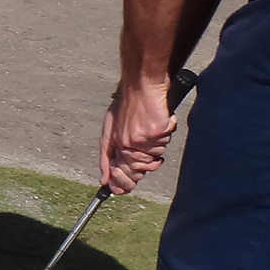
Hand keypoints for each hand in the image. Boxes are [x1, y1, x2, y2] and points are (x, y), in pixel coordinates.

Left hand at [98, 79, 176, 193]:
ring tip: (151, 126)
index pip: (116, 177)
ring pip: (155, 157)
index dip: (123, 184)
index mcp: (112, 145)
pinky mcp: (154, 132)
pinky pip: (165, 143)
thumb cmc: (127, 105)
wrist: (140, 85)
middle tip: (146, 142)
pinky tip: (159, 121)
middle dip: (145, 163)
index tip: (130, 183)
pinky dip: (165, 132)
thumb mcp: (110, 130)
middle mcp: (124, 144)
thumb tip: (104, 180)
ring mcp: (140, 139)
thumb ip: (108, 156)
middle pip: (137, 171)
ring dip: (157, 143)